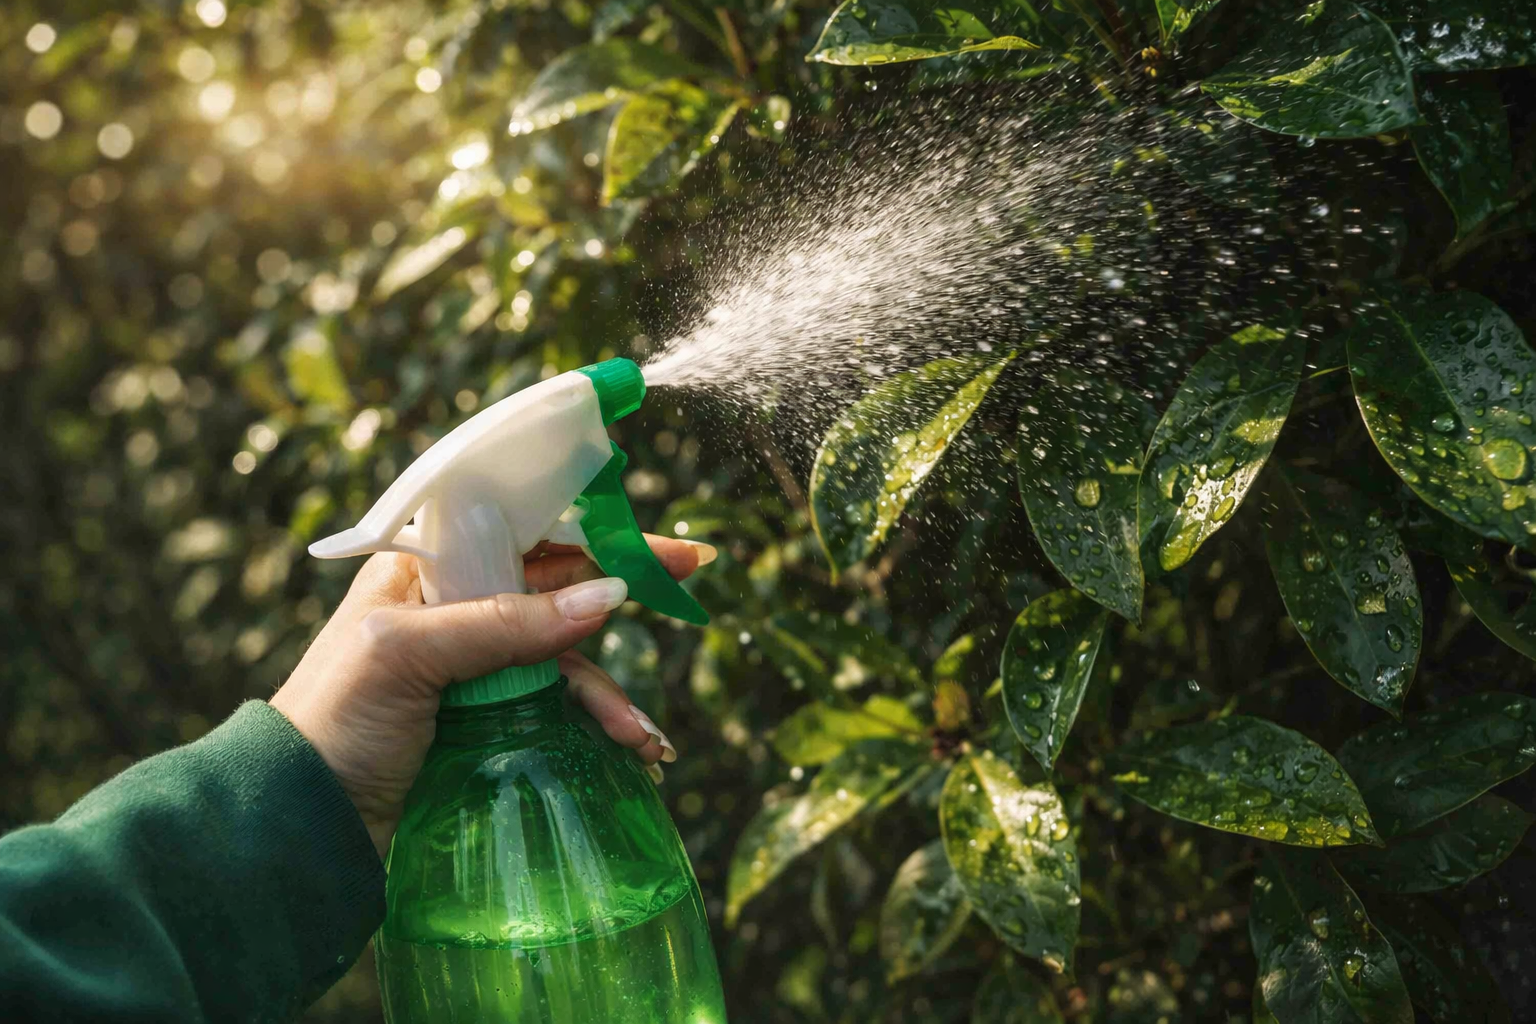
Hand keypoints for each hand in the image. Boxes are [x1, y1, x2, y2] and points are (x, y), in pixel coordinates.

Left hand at [270, 537, 713, 858]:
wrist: (299, 823)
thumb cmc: (333, 721)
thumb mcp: (410, 654)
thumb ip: (506, 623)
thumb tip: (609, 598)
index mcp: (425, 572)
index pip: (524, 531)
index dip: (594, 528)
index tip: (656, 537)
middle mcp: (454, 610)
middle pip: (558, 590)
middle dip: (619, 601)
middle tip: (691, 588)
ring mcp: (474, 668)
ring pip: (566, 658)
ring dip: (609, 692)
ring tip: (640, 740)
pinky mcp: (487, 722)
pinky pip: (560, 709)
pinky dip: (597, 724)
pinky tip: (629, 750)